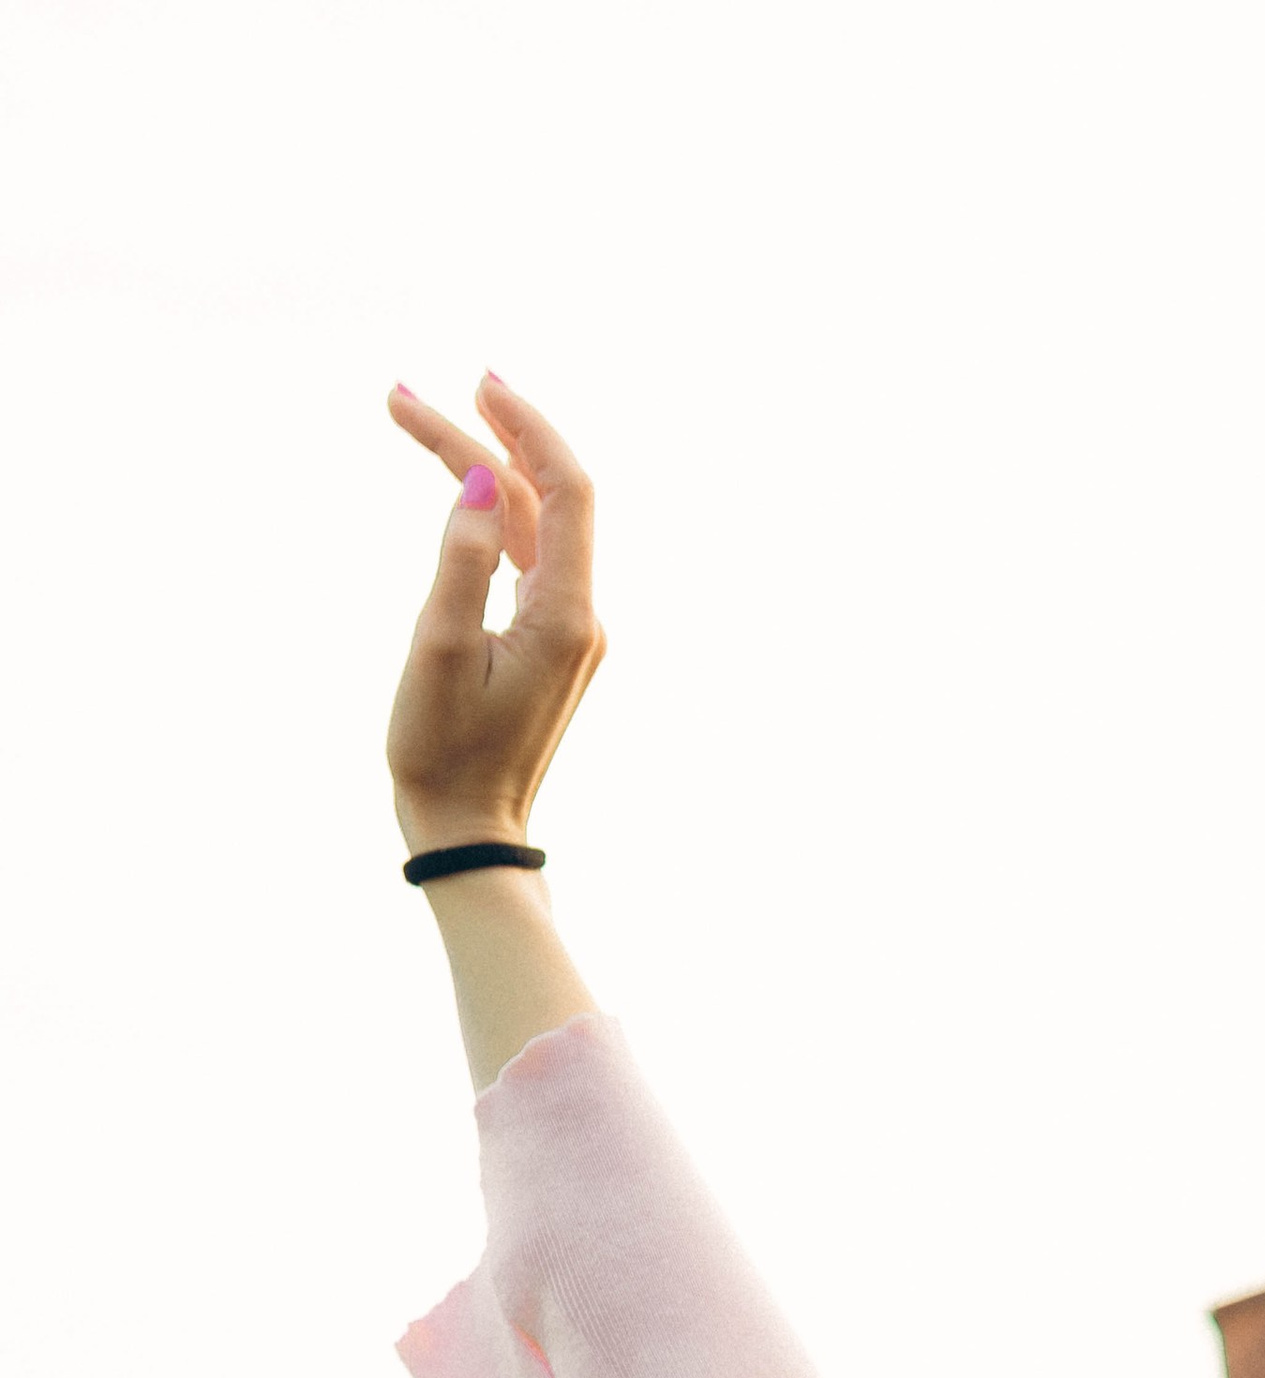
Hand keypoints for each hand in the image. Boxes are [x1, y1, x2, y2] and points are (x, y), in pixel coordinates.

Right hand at [384, 374, 604, 853]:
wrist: (468, 831)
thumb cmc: (443, 753)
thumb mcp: (437, 652)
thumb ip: (461, 560)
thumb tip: (479, 479)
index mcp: (565, 616)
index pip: (565, 492)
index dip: (528, 428)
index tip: (478, 383)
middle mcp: (579, 616)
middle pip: (540, 498)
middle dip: (485, 435)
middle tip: (412, 392)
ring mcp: (567, 629)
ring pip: (526, 522)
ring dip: (476, 466)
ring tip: (409, 415)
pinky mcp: (545, 641)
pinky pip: (522, 554)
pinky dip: (487, 510)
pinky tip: (455, 480)